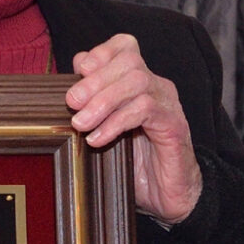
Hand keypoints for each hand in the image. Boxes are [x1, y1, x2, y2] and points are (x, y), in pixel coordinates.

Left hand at [66, 33, 200, 223]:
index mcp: (139, 82)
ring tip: (81, 124)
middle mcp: (156, 87)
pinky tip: (98, 139)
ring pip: (137, 82)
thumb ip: (90, 106)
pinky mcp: (174, 126)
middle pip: (129, 60)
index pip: (125, 46)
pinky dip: (117, 122)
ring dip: (103, 101)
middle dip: (95, 79)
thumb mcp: (104, 130)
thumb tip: (68, 86)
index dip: (101, 52)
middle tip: (71, 103)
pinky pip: (146, 110)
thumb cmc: (133, 163)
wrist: (166, 197)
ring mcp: (168, 104)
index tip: (78, 72)